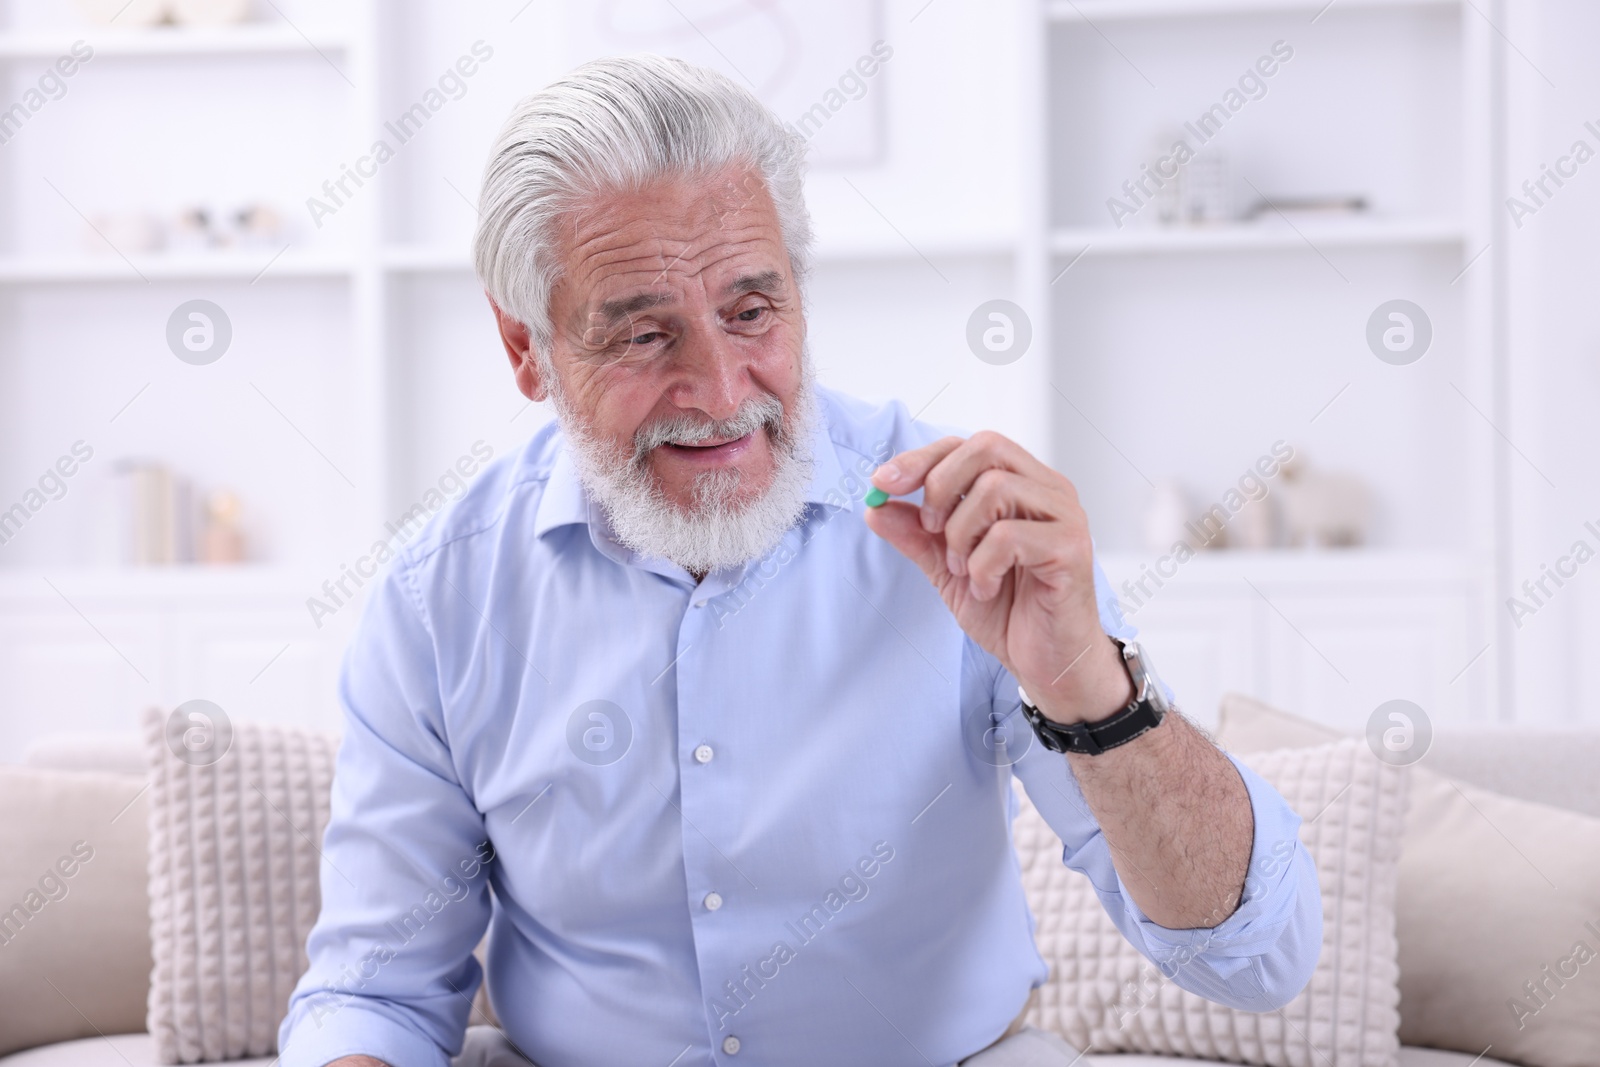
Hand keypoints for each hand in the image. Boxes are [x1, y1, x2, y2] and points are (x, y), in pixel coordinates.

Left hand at [863, 431, 1132, 723]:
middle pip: (986, 448)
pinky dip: (982, 566)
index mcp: (1023, 485)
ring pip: (995, 490)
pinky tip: (985, 589)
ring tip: (963, 571)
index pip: (970, 445)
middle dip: (940, 487)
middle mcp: (1048, 490)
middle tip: (930, 531)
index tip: (883, 483)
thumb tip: (875, 506)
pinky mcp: (1071, 549)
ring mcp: (1065, 516)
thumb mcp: (947, 568)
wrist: (1047, 664)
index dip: (923, 458)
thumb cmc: (1009, 611)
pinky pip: (1009, 537)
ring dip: (961, 535)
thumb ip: (916, 535)